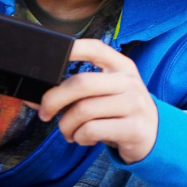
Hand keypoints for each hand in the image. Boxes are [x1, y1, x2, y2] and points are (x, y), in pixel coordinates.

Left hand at [37, 39, 157, 163]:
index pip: (95, 48)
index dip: (72, 48)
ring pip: (83, 110)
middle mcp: (129, 81)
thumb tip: (32, 98)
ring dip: (66, 126)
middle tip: (44, 113)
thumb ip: (75, 93)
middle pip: (81, 83)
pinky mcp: (134, 128)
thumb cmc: (118, 112)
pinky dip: (80, 138)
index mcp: (121, 66)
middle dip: (53, 100)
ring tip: (69, 132)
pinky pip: (92, 130)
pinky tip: (85, 138)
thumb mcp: (105, 95)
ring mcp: (134, 104)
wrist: (153, 134)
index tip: (49, 54)